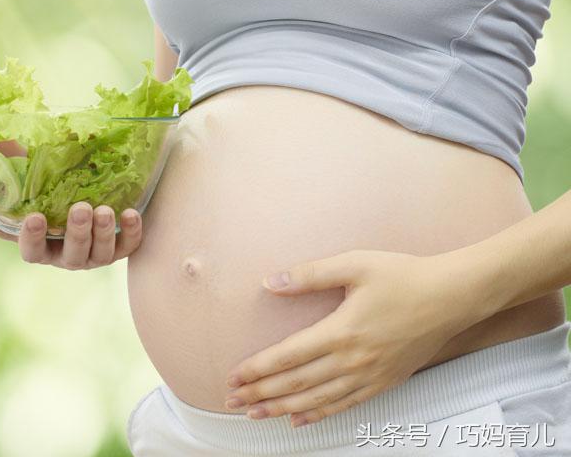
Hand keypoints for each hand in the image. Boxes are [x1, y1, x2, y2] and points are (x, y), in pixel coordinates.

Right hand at [0, 200, 143, 269]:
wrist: (86, 210)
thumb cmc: (47, 214)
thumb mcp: (19, 216)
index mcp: (42, 250)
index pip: (32, 252)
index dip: (33, 238)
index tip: (34, 217)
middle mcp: (68, 257)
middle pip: (73, 254)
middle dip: (77, 232)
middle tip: (80, 208)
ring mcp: (95, 255)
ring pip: (101, 253)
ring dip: (104, 231)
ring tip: (105, 210)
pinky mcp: (120, 248)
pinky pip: (128, 246)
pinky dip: (132, 232)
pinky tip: (131, 212)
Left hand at [223, 249, 483, 426]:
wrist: (453, 297)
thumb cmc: (403, 275)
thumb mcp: (354, 264)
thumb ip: (309, 274)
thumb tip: (270, 282)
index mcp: (341, 331)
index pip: (287, 356)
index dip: (257, 370)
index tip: (232, 377)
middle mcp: (353, 360)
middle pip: (296, 384)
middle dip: (261, 394)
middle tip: (232, 401)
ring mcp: (370, 375)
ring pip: (317, 400)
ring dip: (282, 409)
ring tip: (255, 414)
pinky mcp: (384, 382)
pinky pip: (345, 405)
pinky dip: (318, 414)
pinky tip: (298, 420)